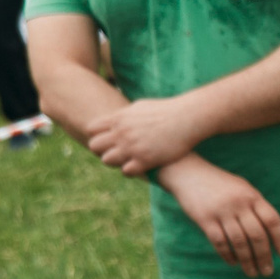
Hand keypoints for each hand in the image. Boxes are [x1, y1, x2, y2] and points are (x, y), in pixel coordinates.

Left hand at [83, 94, 205, 176]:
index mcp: (119, 118)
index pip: (91, 130)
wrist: (187, 118)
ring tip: (125, 159)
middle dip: (101, 150)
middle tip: (114, 151)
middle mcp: (121, 133)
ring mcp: (132, 147)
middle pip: (94, 146)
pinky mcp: (145, 160)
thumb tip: (114, 118)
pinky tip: (137, 166)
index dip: (97, 136)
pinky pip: (126, 171)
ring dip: (114, 161)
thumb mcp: (139, 107)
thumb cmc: (165, 111)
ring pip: (107, 160)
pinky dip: (129, 170)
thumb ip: (123, 115)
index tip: (107, 139)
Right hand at [157, 153, 279, 277]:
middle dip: (264, 256)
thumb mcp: (244, 189)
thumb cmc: (220, 183)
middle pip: (257, 235)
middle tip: (268, 272)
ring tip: (253, 273)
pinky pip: (220, 242)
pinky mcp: (204, 219)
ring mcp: (221, 211)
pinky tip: (233, 262)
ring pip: (239, 242)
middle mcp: (238, 204)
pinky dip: (228, 255)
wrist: (187, 171)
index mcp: (252, 195)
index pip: (272, 220)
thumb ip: (261, 208)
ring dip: (247, 261)